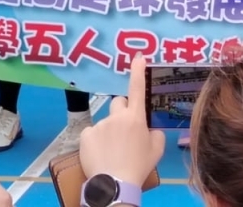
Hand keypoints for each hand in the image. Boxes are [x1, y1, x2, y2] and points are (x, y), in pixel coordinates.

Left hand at [79, 55, 165, 187]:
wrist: (115, 185)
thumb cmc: (139, 167)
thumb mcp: (157, 150)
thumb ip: (155, 133)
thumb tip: (149, 129)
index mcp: (136, 118)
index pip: (137, 88)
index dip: (138, 71)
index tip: (138, 57)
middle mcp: (117, 116)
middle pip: (119, 103)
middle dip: (122, 112)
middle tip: (124, 131)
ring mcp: (100, 124)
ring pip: (105, 122)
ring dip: (109, 131)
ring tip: (111, 151)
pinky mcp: (86, 135)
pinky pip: (91, 133)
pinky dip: (95, 141)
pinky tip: (99, 154)